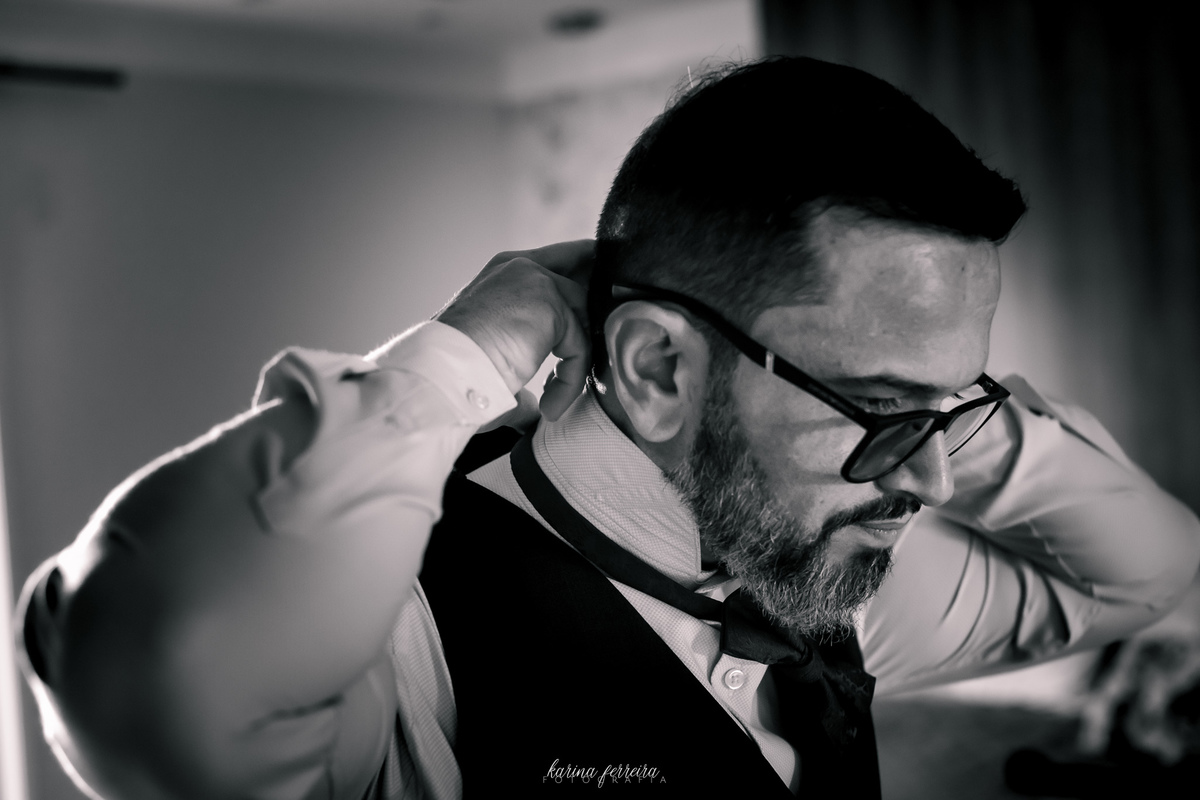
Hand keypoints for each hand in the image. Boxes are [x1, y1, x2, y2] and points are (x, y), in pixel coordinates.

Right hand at [435, 240, 593, 421]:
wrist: (440, 375)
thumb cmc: (453, 376)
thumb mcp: (492, 362)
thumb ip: (520, 374)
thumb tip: (533, 409)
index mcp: (502, 275)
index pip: (555, 265)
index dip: (581, 285)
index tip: (595, 314)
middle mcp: (519, 268)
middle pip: (580, 274)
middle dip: (595, 309)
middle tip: (598, 350)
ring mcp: (535, 281)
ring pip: (580, 320)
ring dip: (574, 366)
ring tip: (553, 401)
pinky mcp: (550, 305)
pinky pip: (578, 346)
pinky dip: (570, 381)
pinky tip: (551, 406)